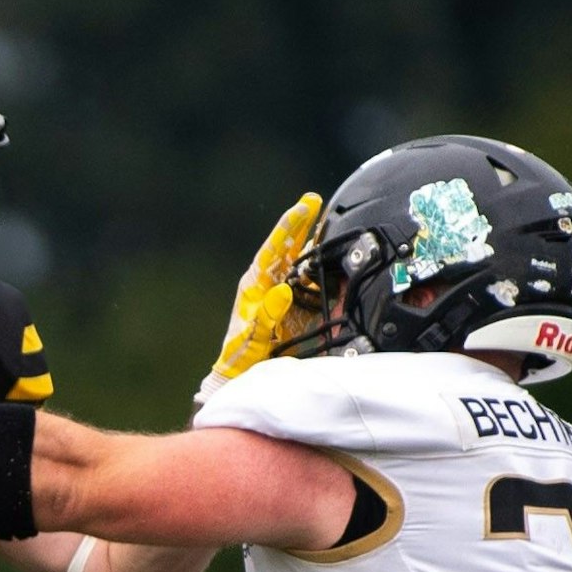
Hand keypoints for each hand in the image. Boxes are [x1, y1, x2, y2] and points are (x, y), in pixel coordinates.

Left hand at [197, 193, 323, 402]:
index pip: (274, 248)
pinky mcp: (292, 305)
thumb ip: (268, 313)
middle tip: (313, 199)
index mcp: (255, 284)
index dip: (289, 226)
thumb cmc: (242, 354)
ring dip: (311, 242)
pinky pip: (308, 281)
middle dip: (300, 223)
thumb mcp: (253, 334)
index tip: (304, 207)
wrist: (243, 372)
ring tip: (324, 220)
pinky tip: (329, 257)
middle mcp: (267, 283)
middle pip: (287, 246)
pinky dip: (318, 268)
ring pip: (298, 260)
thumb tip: (284, 288)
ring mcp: (280, 292)